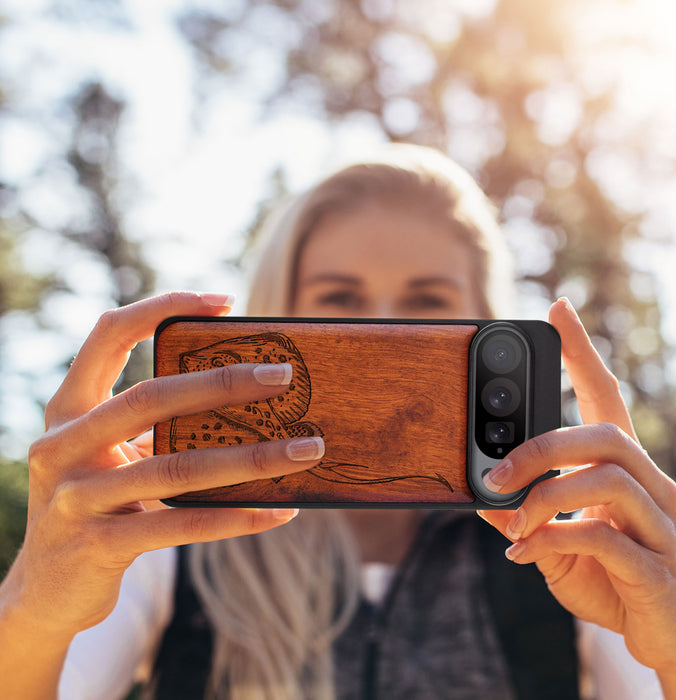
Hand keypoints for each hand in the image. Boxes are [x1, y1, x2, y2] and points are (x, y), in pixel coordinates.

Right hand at [3, 292, 324, 640]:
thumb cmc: (98, 504)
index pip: (109, 334)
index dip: (162, 307)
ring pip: (177, 467)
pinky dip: (237, 517)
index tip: (224, 301)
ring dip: (252, 458)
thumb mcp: (112, 456)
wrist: (46, 590)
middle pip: (151, 397)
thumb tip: (247, 401)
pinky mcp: (98, 546)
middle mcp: (62, 445)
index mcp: (68, 409)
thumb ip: (155, 427)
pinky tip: (280, 511)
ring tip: (306, 449)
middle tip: (284, 374)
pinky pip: (183, 525)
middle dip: (224, 382)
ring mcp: (76, 497)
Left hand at [478, 298, 675, 692]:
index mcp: (622, 468)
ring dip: (545, 497)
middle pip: (604, 435)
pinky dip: (553, 540)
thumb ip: (523, 516)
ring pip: (606, 479)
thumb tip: (479, 496)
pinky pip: (603, 537)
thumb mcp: (554, 540)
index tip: (558, 309)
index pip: (605, 396)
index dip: (582, 352)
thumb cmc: (609, 576)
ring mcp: (659, 524)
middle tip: (495, 473)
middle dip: (541, 447)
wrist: (663, 635)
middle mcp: (649, 484)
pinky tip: (525, 554)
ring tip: (512, 522)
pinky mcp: (656, 566)